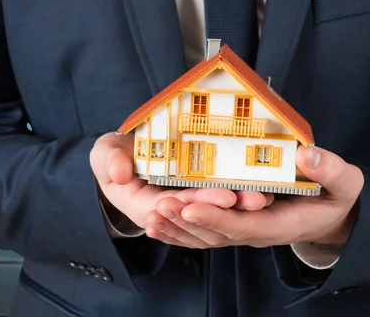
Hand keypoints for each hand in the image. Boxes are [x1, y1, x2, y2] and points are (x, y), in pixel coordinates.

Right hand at [90, 133, 273, 240]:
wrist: (124, 159)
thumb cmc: (114, 156)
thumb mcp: (104, 154)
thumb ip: (108, 161)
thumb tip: (120, 173)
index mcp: (145, 207)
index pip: (177, 210)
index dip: (201, 204)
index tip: (225, 196)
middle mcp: (170, 214)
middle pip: (203, 215)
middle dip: (232, 207)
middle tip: (257, 198)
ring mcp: (184, 208)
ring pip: (216, 213)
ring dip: (241, 207)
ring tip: (266, 197)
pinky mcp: (197, 200)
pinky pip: (219, 204)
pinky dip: (239, 199)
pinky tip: (264, 193)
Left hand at [146, 144, 362, 248]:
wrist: (330, 215)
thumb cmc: (337, 197)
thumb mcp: (345, 182)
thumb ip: (331, 170)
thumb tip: (309, 155)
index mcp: (281, 224)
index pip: (244, 224)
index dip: (217, 216)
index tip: (191, 204)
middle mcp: (258, 232)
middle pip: (217, 233)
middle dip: (186, 221)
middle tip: (158, 206)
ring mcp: (245, 230)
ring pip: (206, 236)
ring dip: (177, 228)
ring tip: (150, 216)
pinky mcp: (236, 224)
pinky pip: (205, 233)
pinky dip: (180, 231)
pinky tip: (157, 226)